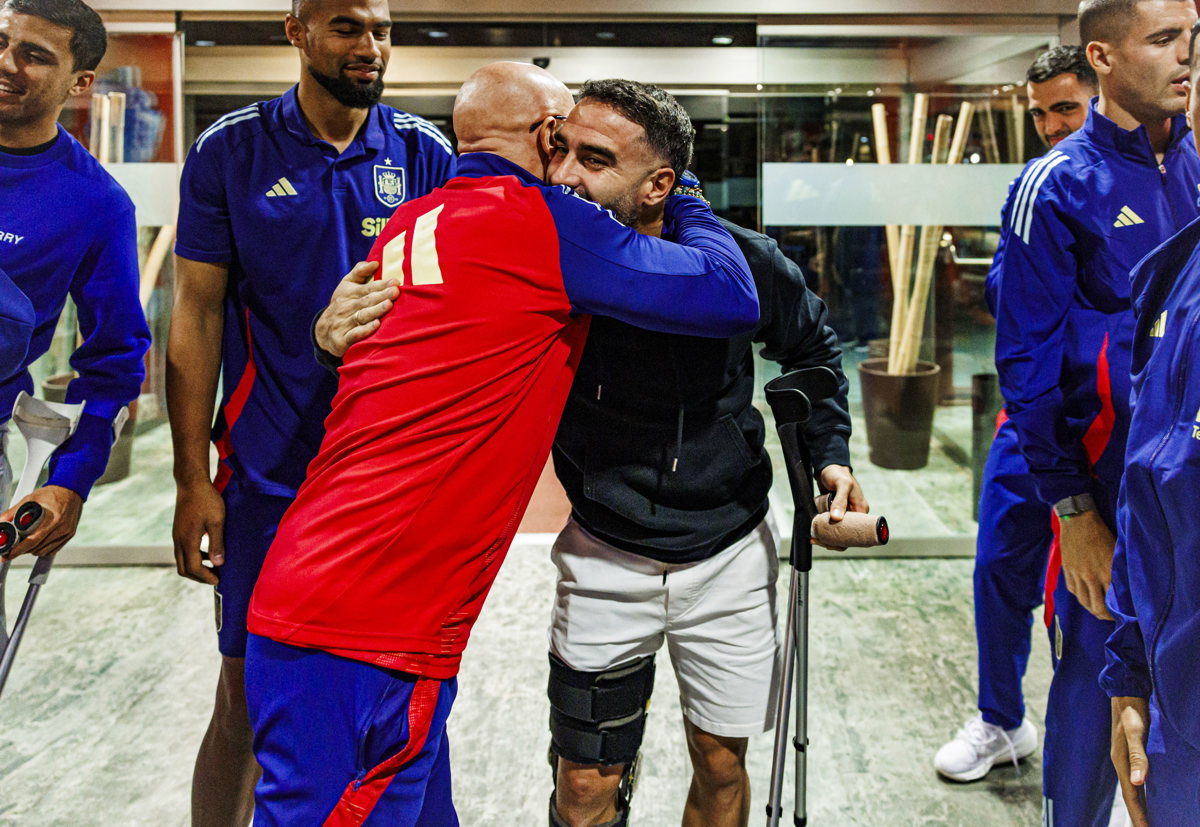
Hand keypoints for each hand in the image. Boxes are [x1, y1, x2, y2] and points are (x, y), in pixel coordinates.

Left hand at [0, 485, 82, 558]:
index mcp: (52, 519)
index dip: (18, 550)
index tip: (7, 555)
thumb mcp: (30, 500)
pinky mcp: (69, 535)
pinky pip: (53, 550)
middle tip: (12, 550)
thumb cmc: (51, 494)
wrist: (71, 490)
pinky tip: (37, 544)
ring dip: (32, 551)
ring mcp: (66, 532)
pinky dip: (43, 550)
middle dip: (22, 551)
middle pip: (37, 548)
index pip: (33, 540)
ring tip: (25, 545)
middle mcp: (61, 527)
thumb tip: (0, 522)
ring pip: (44, 550)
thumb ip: (13, 512)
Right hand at [172, 480, 224, 585]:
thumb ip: (217, 543)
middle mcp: (179, 541)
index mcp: (188, 540)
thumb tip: (218, 564)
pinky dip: (194, 558)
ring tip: (214, 568)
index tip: (219, 580)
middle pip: (184, 569)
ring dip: (196, 568)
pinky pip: (183, 552)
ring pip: (182, 561)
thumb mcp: (217, 521)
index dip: (206, 577)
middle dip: (199, 577)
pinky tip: (208, 554)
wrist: (192, 484)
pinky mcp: (178, 532)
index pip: (194, 568)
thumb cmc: (207, 501)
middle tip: (215, 578)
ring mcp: (177, 536)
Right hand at [313, 260, 395, 357]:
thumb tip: (375, 262)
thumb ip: (360, 272)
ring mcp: (344, 323)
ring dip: (375, 311)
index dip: (381, 285)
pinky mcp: (342, 340)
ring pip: (362, 316)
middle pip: (366, 301)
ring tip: (388, 305)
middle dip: (381, 296)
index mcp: (349, 294)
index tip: (395, 282)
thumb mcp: (346, 286)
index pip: (367, 288)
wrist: (323, 332)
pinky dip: (364, 330)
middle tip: (395, 291)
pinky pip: (354, 334)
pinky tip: (376, 325)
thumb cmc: (342, 305)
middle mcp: (346, 307)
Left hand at [812, 465, 866, 550]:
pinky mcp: (834, 513)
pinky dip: (824, 531)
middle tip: (819, 541)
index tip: (833, 543)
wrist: (827, 467)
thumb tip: (836, 518)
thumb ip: (840, 501)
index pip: (858, 531)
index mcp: (861, 510)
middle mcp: (854, 514)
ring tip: (815, 538)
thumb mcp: (842, 484)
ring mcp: (844, 514)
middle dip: (834, 541)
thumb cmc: (837, 473)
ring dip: (827, 537)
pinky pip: (831, 526)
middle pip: (847, 535)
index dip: (847, 540)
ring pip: (838, 532)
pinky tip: (815, 533)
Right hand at [1059, 509, 1114, 620]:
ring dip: (1091, 609)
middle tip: (1110, 617)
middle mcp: (1092, 576)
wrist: (1078, 519)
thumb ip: (1118, 571)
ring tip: (1097, 611)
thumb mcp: (1116, 552)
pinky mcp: (1067, 569)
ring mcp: (1078, 573)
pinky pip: (1073, 589)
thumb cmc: (1102, 533)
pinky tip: (1084, 596)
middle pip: (1098, 606)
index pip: (1114, 602)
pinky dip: (1079, 595)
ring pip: (1084, 600)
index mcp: (1108, 572)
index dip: (1118, 612)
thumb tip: (1123, 588)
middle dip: (1105, 616)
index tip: (1123, 615)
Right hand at [1111, 696, 1149, 826]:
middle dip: (1138, 814)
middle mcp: (1122, 763)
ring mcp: (1125, 758)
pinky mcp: (1132, 753)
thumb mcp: (1135, 733)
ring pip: (1133, 788)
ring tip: (1147, 820)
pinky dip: (1142, 791)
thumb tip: (1138, 782)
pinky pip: (1137, 779)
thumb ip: (1137, 757)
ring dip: (1140, 805)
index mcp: (1121, 762)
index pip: (1131, 794)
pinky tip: (1148, 795)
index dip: (1138, 814)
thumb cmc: (1133, 712)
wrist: (1127, 694)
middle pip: (1131, 795)